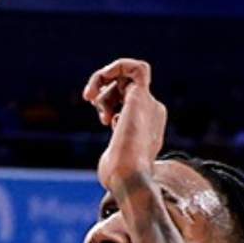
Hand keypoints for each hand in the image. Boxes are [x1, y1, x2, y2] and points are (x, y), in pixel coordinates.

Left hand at [84, 58, 168, 193]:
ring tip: (92, 99)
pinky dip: (116, 66)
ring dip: (102, 79)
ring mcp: (149, 104)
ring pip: (126, 73)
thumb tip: (113, 161)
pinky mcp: (141, 98)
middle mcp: (152, 111)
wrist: (128, 177)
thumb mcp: (117, 160)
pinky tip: (99, 83)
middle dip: (104, 90)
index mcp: (148, 124)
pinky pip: (138, 68)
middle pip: (125, 84)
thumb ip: (118, 153)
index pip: (130, 99)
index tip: (102, 116)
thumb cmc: (118, 176)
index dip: (111, 100)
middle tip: (91, 101)